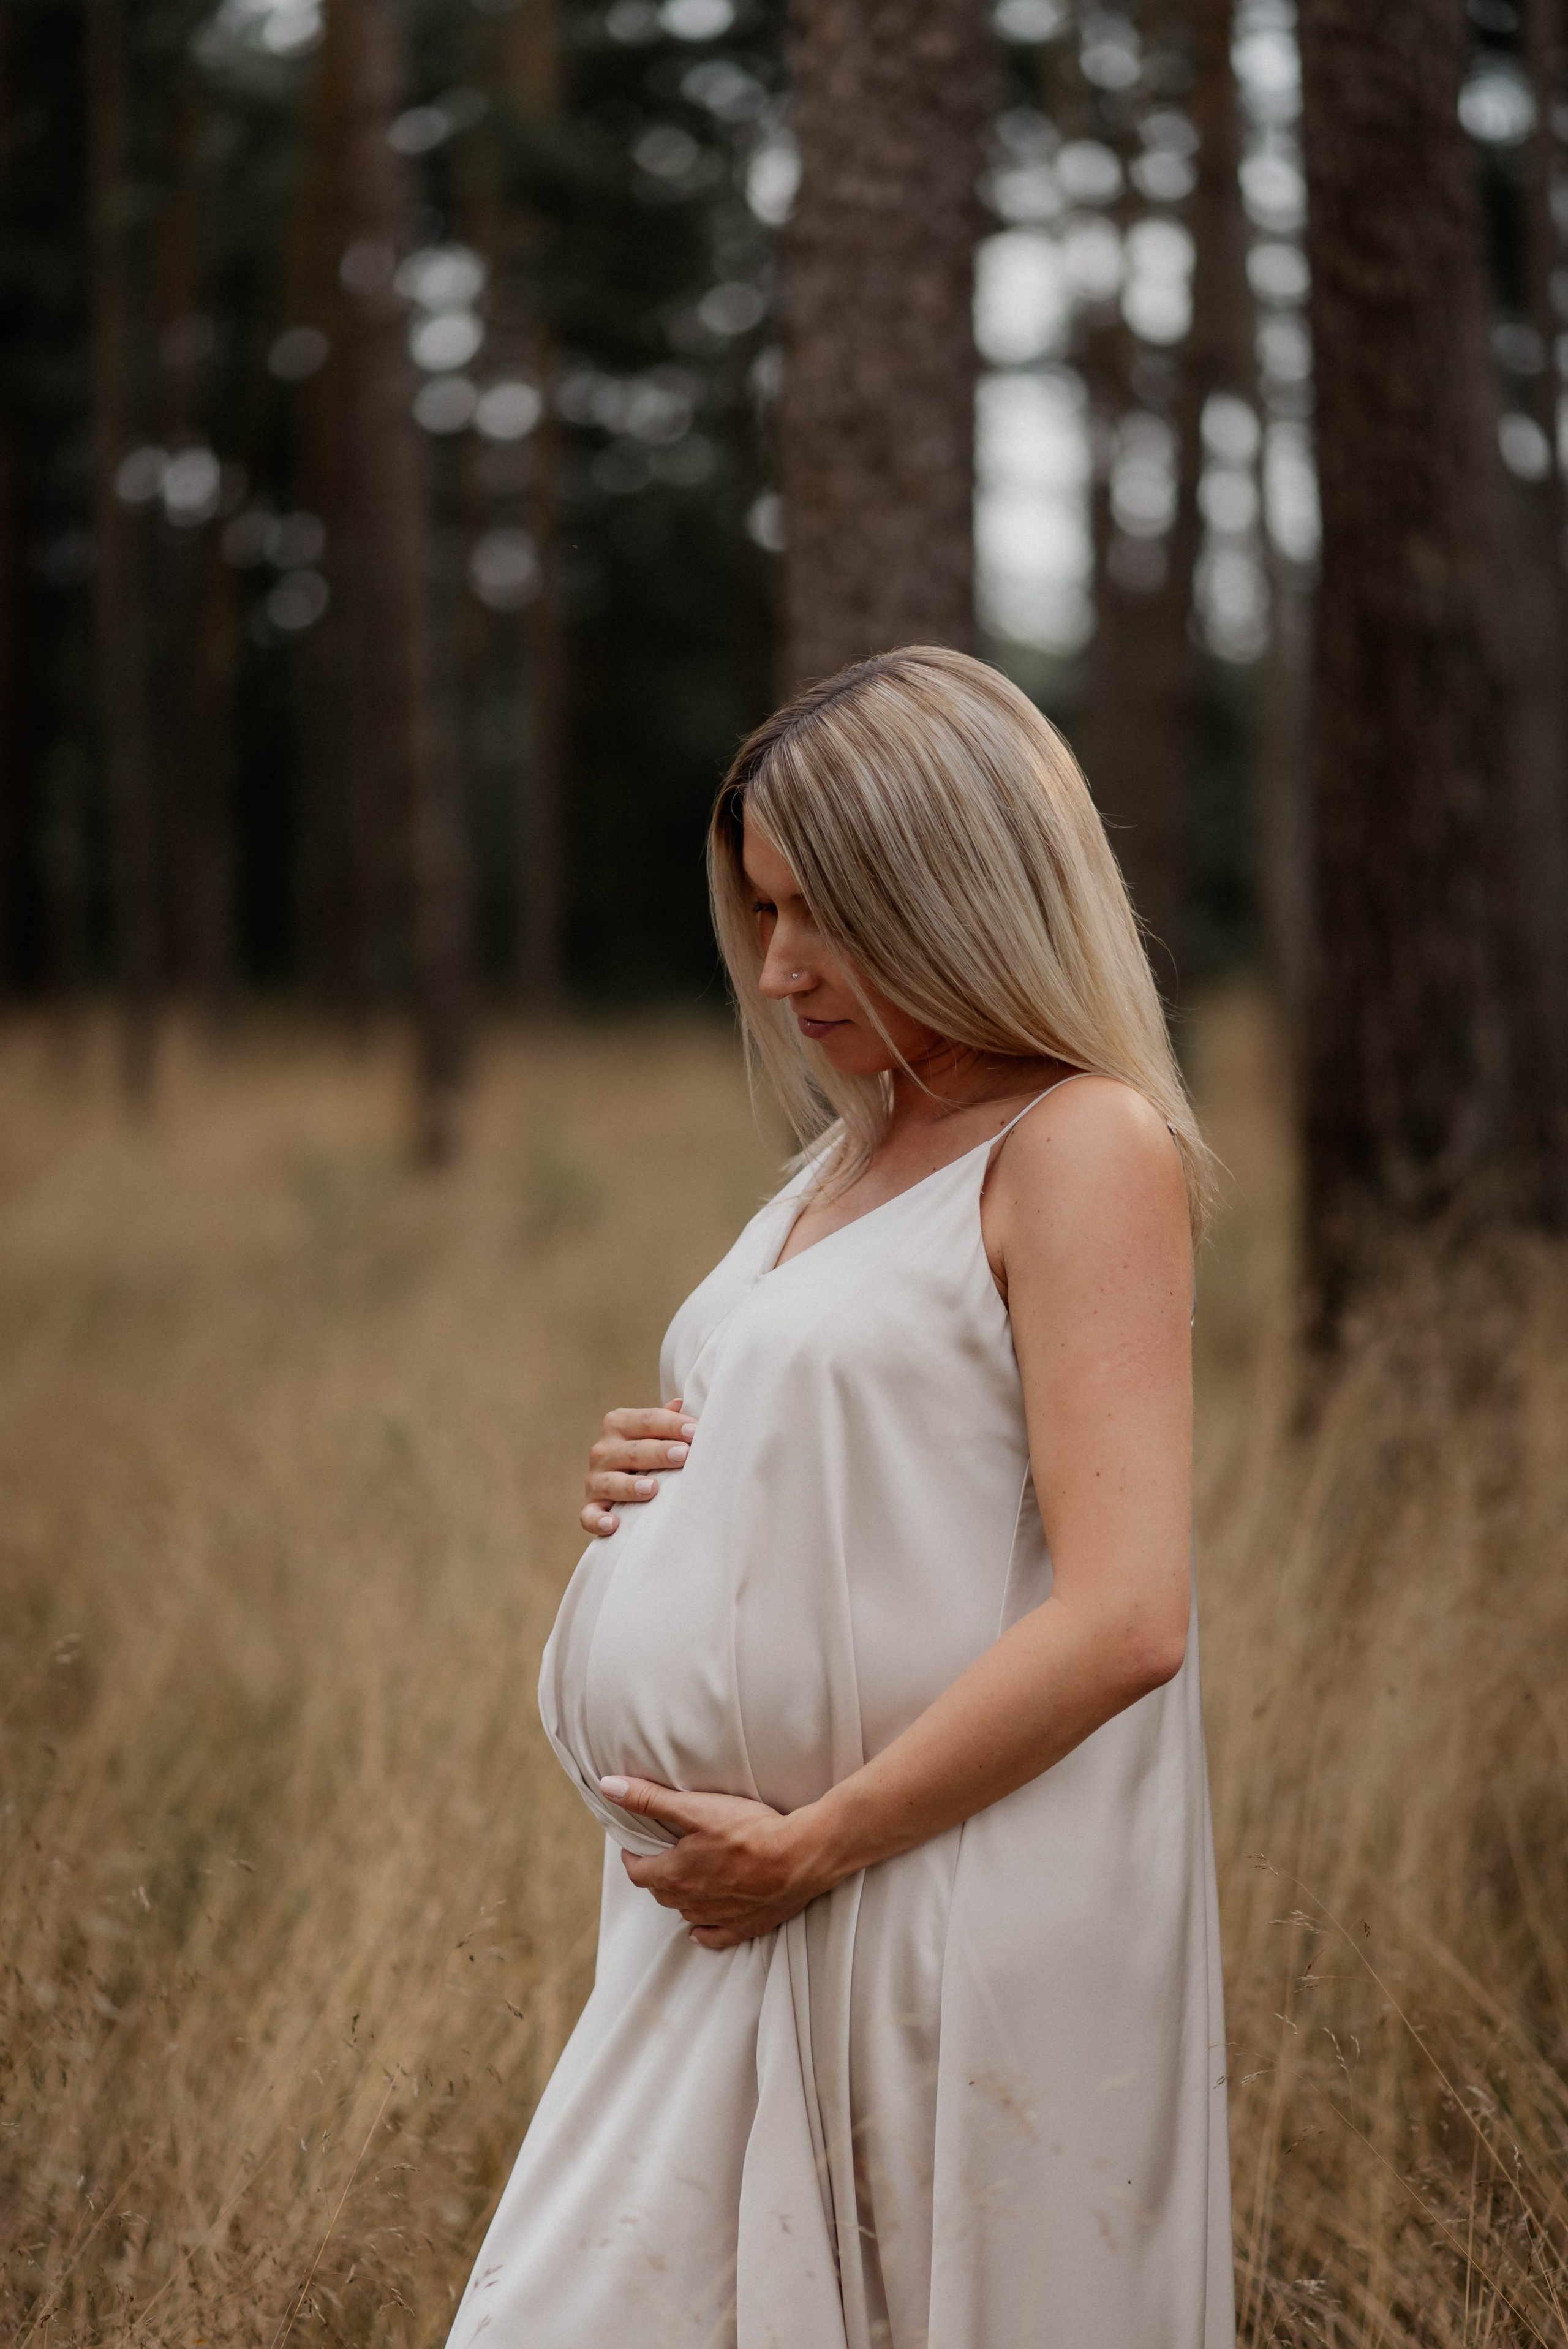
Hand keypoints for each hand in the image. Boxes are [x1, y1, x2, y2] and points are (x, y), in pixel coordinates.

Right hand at [581, 1399, 697, 1538]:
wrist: (620, 1483)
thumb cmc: (647, 1453)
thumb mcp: (653, 1433)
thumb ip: (665, 1420)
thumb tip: (680, 1403)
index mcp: (619, 1424)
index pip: (648, 1420)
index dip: (673, 1425)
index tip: (697, 1432)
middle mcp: (603, 1449)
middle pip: (633, 1450)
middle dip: (658, 1452)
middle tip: (683, 1455)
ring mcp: (594, 1479)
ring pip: (610, 1482)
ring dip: (630, 1486)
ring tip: (652, 1488)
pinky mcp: (590, 1506)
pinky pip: (590, 1515)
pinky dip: (599, 1520)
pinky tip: (614, 1524)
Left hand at [600, 1775, 832, 1948]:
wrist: (799, 1856)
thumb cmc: (748, 1830)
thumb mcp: (695, 1808)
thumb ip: (650, 1799)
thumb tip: (609, 1787)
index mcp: (676, 1875)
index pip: (638, 1873)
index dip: (633, 1857)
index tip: (635, 1846)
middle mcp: (692, 1902)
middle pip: (661, 1892)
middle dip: (656, 1874)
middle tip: (660, 1856)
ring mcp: (719, 1917)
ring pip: (686, 1911)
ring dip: (679, 1897)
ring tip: (683, 1880)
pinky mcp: (746, 1925)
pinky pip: (715, 1937)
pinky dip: (704, 1932)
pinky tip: (699, 1929)